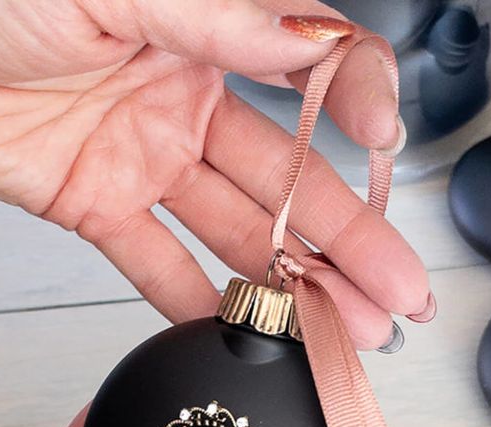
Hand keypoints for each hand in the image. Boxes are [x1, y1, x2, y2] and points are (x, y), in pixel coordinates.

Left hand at [0, 0, 431, 347]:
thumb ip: (214, 18)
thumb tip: (301, 42)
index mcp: (201, 25)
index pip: (306, 74)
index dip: (352, 108)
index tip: (381, 141)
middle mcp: (181, 95)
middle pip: (285, 181)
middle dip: (347, 242)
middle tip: (395, 293)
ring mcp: (143, 155)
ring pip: (235, 233)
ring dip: (290, 287)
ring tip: (342, 330)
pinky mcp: (96, 204)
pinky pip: (155, 262)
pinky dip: (195, 301)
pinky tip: (240, 331)